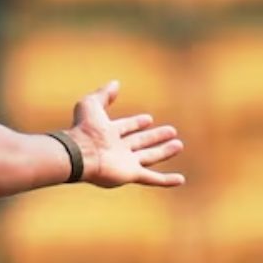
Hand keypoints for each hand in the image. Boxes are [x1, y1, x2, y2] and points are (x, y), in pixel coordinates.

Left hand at [68, 80, 184, 187]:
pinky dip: (166, 180)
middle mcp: (118, 148)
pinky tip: (180, 180)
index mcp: (109, 133)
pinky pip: (152, 178)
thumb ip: (104, 94)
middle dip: (155, 136)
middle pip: (141, 142)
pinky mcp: (131, 174)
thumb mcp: (91, 104)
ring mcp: (125, 163)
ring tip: (179, 145)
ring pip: (149, 157)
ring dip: (164, 152)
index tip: (149, 118)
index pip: (127, 126)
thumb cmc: (85, 129)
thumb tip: (115, 83)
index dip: (137, 122)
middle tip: (172, 131)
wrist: (82, 153)